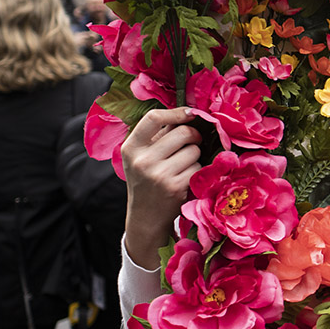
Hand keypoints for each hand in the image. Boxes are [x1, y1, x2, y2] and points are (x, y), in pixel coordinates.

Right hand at [122, 107, 201, 268]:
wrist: (146, 217)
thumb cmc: (147, 180)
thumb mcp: (141, 156)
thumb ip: (157, 136)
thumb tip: (188, 112)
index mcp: (131, 148)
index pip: (154, 118)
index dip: (176, 112)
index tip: (191, 113)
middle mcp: (142, 160)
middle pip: (182, 132)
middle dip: (193, 135)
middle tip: (192, 142)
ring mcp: (158, 175)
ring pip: (194, 150)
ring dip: (195, 156)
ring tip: (182, 166)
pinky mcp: (175, 187)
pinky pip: (198, 167)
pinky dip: (197, 171)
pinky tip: (186, 180)